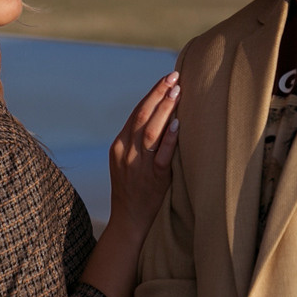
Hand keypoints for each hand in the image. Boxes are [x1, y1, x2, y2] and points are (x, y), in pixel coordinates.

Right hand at [107, 71, 178, 237]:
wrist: (128, 220)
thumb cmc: (132, 189)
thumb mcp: (127, 161)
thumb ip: (137, 141)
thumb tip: (159, 115)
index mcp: (119, 145)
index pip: (136, 113)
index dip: (152, 94)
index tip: (166, 78)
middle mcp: (126, 152)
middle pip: (142, 116)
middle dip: (159, 94)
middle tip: (175, 76)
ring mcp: (138, 165)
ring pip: (151, 131)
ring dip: (165, 109)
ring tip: (178, 91)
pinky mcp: (153, 179)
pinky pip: (162, 155)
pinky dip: (169, 138)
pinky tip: (178, 123)